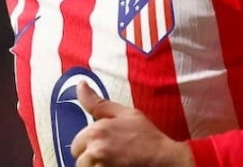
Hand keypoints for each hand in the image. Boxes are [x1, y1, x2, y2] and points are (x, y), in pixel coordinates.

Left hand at [70, 82, 195, 166]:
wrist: (165, 159)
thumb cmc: (148, 138)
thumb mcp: (125, 114)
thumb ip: (98, 103)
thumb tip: (81, 85)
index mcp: (96, 131)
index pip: (77, 145)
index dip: (90, 146)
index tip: (106, 147)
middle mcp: (95, 149)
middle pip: (80, 160)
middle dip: (91, 159)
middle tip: (113, 157)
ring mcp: (101, 166)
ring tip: (115, 164)